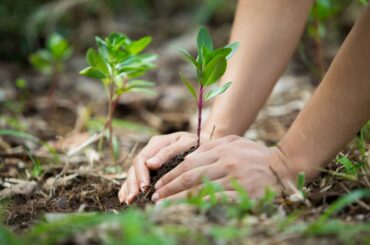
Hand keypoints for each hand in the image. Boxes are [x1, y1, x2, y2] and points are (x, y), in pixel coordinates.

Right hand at [118, 131, 209, 203]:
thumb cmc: (197, 144)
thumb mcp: (186, 144)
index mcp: (157, 143)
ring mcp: (149, 160)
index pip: (142, 159)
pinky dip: (129, 187)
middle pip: (135, 167)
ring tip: (127, 201)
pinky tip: (125, 198)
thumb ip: (168, 152)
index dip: (140, 174)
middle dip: (132, 184)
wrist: (205, 144)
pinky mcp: (151, 169)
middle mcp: (150, 151)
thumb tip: (150, 164)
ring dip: (129, 187)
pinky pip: (136, 178)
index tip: (143, 187)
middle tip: (132, 199)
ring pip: (133, 173)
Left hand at [151, 135, 298, 202]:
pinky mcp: (244, 193)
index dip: (171, 175)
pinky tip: (187, 211)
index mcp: (222, 149)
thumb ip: (212, 147)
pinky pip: (216, 201)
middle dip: (169, 188)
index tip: (158, 184)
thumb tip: (188, 157)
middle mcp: (226, 162)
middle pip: (190, 176)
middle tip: (155, 197)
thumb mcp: (235, 142)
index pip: (189, 163)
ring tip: (163, 206)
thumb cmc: (256, 155)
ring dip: (178, 199)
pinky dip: (198, 206)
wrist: (285, 166)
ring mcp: (235, 177)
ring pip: (199, 189)